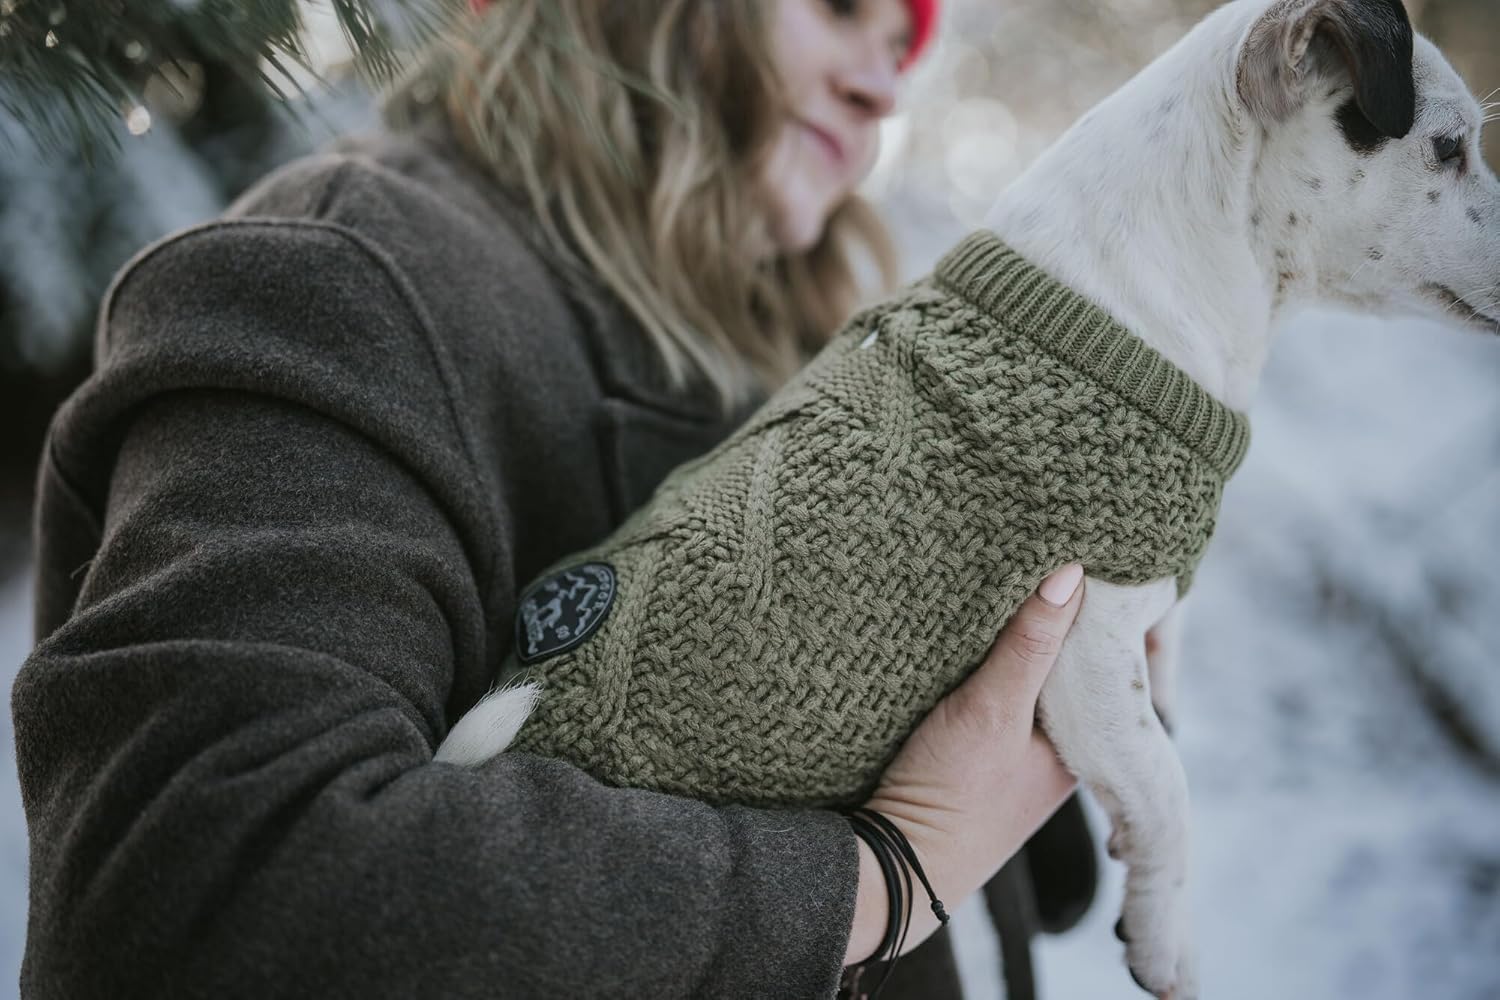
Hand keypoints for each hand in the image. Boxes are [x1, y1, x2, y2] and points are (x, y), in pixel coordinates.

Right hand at [844, 564, 1083, 964]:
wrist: (892, 868)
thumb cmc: (953, 797)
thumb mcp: (993, 710)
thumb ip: (1030, 644)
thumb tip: (1074, 572)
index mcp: (1087, 743)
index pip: (1105, 660)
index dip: (1099, 612)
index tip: (1092, 561)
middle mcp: (1062, 749)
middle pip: (1068, 667)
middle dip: (1058, 621)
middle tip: (1047, 557)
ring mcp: (1022, 754)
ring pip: (1030, 679)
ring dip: (1017, 642)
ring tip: (1007, 584)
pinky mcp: (980, 754)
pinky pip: (998, 694)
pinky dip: (989, 666)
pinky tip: (969, 639)